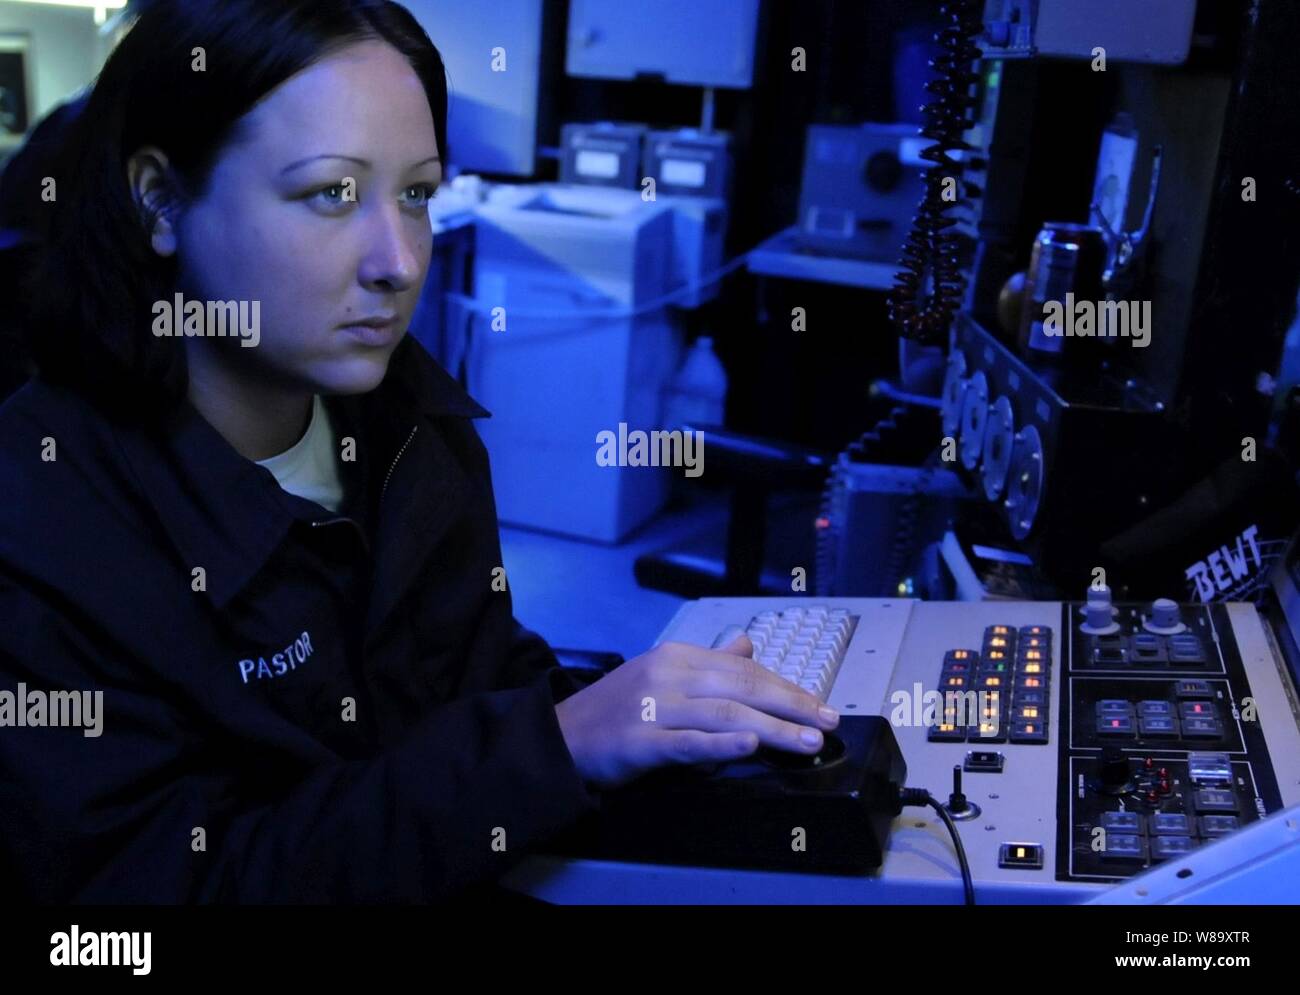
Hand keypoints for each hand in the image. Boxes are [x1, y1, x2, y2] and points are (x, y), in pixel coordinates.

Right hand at [554, 635, 839, 788]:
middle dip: (791, 705)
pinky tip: (750, 745)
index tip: (820, 705)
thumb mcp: (663, 673)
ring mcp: (654, 708)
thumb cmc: (618, 708)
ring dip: (773, 728)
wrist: (563, 736)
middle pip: (741, 688)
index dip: (787, 687)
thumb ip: (708, 662)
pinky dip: (722, 743)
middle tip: (827, 722)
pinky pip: (689, 742)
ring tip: (806, 742)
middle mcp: (668, 676)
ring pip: (724, 714)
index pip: (744, 669)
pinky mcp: (640, 742)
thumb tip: (746, 646)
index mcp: (678, 657)